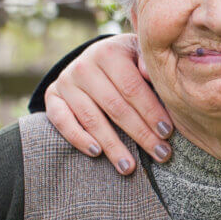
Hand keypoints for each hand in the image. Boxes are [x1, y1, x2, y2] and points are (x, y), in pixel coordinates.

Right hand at [45, 33, 173, 173]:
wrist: (96, 55)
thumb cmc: (128, 59)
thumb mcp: (140, 53)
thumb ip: (147, 62)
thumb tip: (150, 73)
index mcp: (109, 52)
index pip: (132, 88)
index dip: (151, 112)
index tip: (167, 133)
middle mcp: (84, 66)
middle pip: (115, 107)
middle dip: (140, 134)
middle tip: (160, 154)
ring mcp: (66, 82)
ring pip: (91, 119)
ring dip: (112, 146)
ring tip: (130, 167)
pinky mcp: (52, 96)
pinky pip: (62, 121)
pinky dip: (78, 138)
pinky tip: (97, 153)